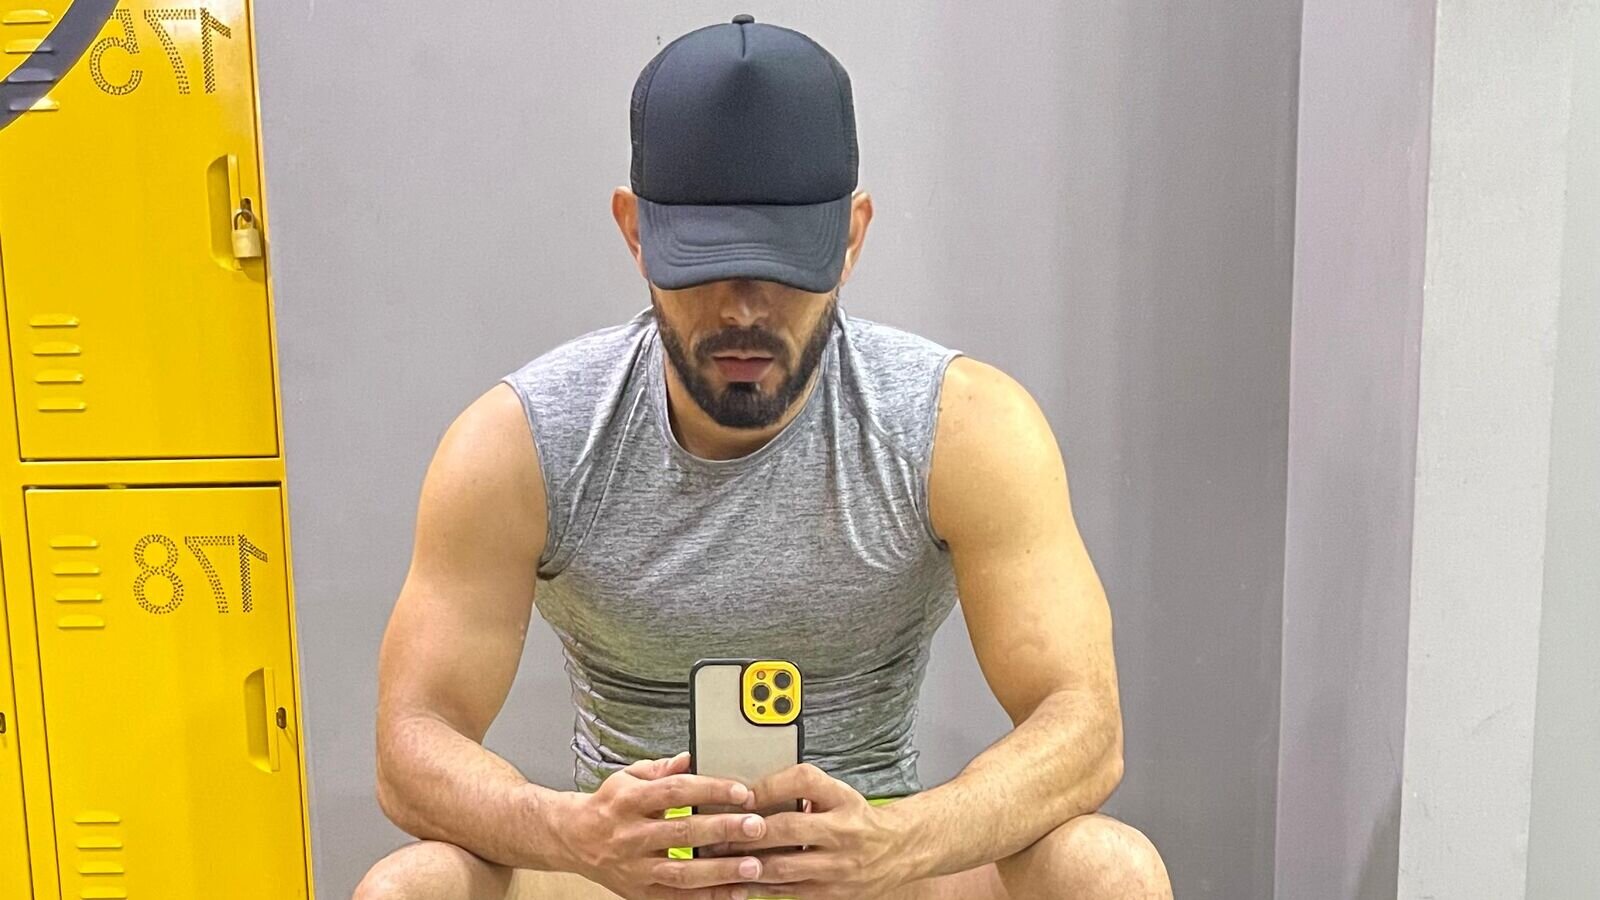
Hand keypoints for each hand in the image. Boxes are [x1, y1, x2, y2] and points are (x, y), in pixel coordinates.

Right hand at [557, 751, 771, 899]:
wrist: (571, 838)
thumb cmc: (607, 806)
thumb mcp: (628, 778)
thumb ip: (662, 769)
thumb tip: (692, 758)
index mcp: (629, 801)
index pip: (676, 792)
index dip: (711, 790)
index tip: (742, 791)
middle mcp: (630, 835)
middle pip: (682, 832)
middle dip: (723, 829)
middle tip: (756, 825)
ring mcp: (635, 867)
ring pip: (682, 872)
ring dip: (720, 870)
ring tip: (752, 864)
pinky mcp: (640, 892)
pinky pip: (677, 897)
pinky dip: (708, 897)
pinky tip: (735, 891)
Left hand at [722, 763, 909, 899]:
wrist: (899, 851)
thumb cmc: (858, 819)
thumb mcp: (838, 794)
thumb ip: (802, 790)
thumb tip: (751, 792)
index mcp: (843, 798)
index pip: (804, 781)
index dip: (768, 787)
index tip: (741, 793)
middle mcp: (844, 830)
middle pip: (788, 827)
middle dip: (748, 831)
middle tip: (717, 831)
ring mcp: (839, 865)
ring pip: (783, 866)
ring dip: (746, 863)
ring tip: (720, 859)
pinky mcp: (832, 892)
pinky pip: (788, 891)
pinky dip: (760, 885)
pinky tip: (740, 880)